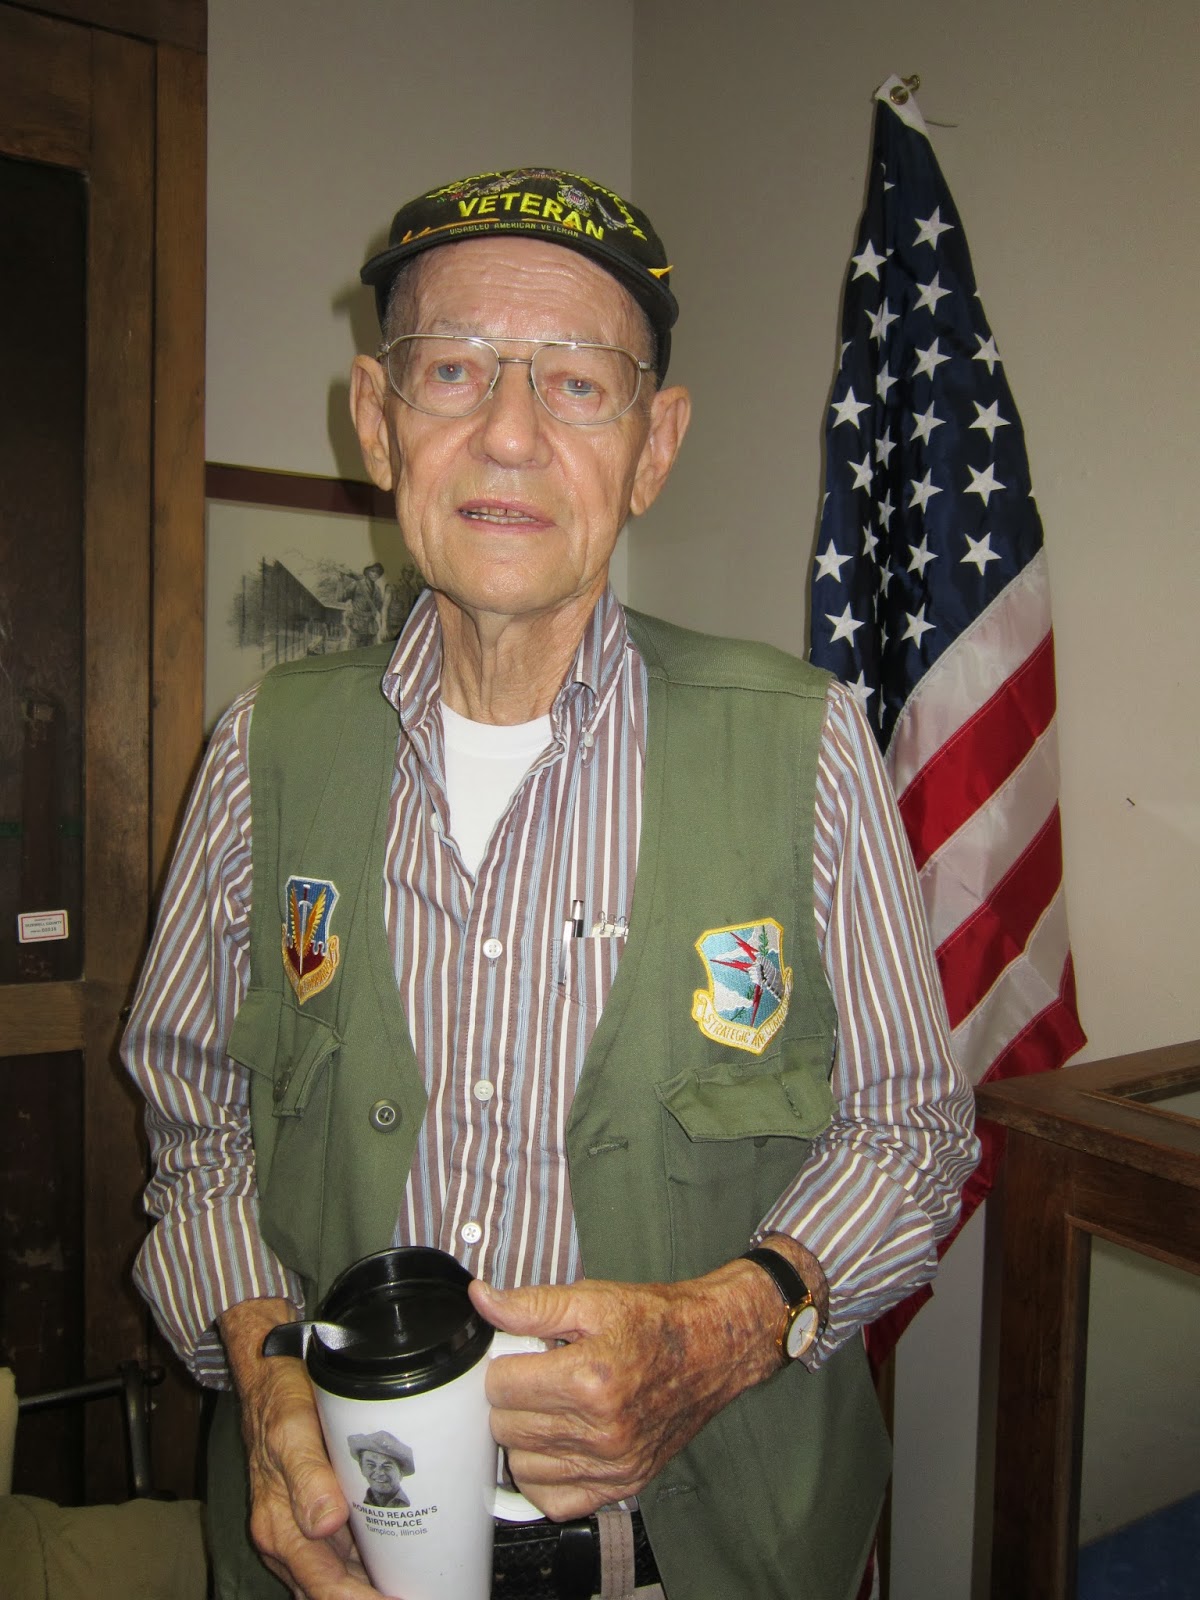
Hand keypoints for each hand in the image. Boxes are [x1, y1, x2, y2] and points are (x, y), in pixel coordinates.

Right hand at [218, 1298, 383, 1599]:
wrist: (266, 1376)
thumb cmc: (278, 1400)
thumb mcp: (290, 1429)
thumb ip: (306, 1475)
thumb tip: (325, 1522)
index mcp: (279, 1526)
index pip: (325, 1586)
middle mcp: (285, 1536)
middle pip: (329, 1591)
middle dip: (368, 1599)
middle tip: (416, 1594)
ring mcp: (297, 1528)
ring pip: (332, 1578)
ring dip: (365, 1589)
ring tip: (411, 1588)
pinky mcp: (307, 1515)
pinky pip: (334, 1556)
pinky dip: (359, 1570)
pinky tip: (392, 1566)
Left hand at [468, 1246, 810, 1521]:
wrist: (712, 1349)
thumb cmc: (655, 1322)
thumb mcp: (592, 1300)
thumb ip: (531, 1305)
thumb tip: (481, 1300)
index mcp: (590, 1378)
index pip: (500, 1386)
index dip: (502, 1364)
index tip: (520, 1355)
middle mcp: (602, 1429)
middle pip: (506, 1428)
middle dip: (511, 1398)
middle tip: (535, 1377)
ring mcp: (613, 1463)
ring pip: (523, 1467)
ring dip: (525, 1438)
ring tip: (548, 1408)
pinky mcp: (623, 1484)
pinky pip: (554, 1502)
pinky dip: (545, 1478)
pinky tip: (557, 1445)